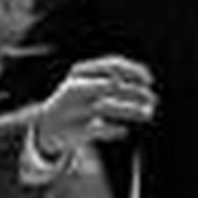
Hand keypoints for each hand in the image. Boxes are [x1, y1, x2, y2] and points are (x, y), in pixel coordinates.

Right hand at [33, 56, 156, 160]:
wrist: (44, 127)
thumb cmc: (75, 103)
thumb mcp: (88, 84)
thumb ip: (112, 78)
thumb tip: (144, 78)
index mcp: (79, 73)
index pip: (111, 65)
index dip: (133, 71)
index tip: (149, 80)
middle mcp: (74, 89)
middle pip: (110, 85)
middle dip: (135, 91)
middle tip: (153, 100)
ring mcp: (71, 110)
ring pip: (106, 106)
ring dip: (130, 110)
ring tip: (147, 114)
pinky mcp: (71, 132)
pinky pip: (97, 129)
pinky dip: (113, 130)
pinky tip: (124, 131)